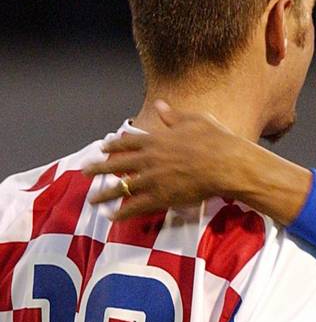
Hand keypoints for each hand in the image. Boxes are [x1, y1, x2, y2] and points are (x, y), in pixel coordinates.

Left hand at [83, 102, 249, 220]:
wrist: (225, 163)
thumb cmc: (214, 140)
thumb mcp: (194, 120)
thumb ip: (173, 115)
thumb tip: (160, 105)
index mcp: (155, 139)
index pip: (128, 141)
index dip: (114, 145)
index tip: (103, 147)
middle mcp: (149, 158)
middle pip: (117, 164)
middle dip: (99, 169)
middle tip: (84, 172)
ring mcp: (152, 179)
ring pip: (122, 187)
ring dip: (105, 193)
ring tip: (92, 199)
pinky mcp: (161, 197)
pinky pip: (136, 206)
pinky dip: (122, 213)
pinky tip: (111, 217)